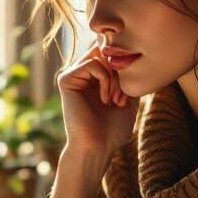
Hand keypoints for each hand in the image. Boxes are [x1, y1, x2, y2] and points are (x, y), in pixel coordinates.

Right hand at [57, 45, 138, 161]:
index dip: (124, 67)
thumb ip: (127, 77)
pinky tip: (104, 99)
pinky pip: (92, 63)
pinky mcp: (66, 79)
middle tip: (121, 96)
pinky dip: (105, 79)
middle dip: (119, 70)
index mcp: (93, 78)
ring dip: (114, 77)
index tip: (127, 95)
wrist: (97, 147)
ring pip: (100, 55)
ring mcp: (72, 75)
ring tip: (115, 100)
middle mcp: (81, 74)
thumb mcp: (128, 99)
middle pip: (105, 50)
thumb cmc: (112, 130)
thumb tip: (131, 56)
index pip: (110, 54)